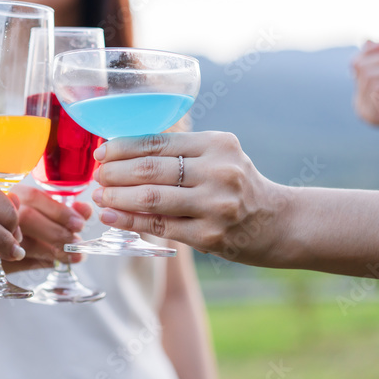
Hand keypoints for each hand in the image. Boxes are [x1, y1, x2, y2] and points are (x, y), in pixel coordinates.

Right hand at [2, 184, 90, 272]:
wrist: (8, 242)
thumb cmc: (36, 222)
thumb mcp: (51, 211)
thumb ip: (70, 209)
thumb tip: (85, 210)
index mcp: (16, 194)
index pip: (34, 197)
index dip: (59, 211)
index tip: (79, 223)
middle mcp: (1, 212)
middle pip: (28, 218)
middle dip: (57, 232)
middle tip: (77, 242)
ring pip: (24, 243)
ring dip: (53, 251)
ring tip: (74, 255)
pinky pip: (20, 263)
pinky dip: (42, 263)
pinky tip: (56, 262)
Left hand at [90, 132, 288, 264]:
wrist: (280, 223)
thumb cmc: (238, 186)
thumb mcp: (218, 156)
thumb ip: (179, 152)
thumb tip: (122, 151)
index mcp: (216, 144)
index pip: (157, 142)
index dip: (122, 147)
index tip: (101, 152)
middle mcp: (218, 171)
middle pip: (150, 169)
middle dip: (115, 172)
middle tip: (97, 176)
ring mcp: (215, 205)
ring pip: (151, 198)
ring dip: (118, 197)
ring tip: (100, 195)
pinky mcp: (211, 236)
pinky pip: (160, 226)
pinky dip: (130, 220)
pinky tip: (113, 216)